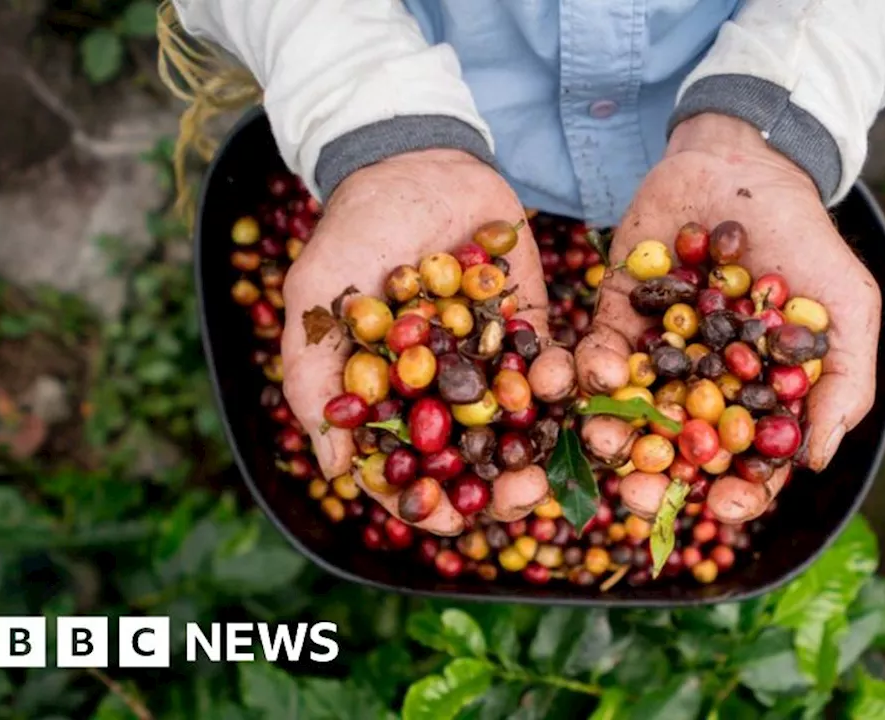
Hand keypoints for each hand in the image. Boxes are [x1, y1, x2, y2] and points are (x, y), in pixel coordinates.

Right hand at [280, 150, 563, 533]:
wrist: (412, 161)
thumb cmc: (352, 232)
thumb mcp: (317, 300)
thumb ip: (315, 379)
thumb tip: (337, 468)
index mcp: (392, 399)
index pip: (410, 469)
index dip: (429, 502)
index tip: (451, 522)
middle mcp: (444, 391)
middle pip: (474, 460)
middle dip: (499, 490)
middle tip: (523, 499)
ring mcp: (491, 361)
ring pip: (520, 426)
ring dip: (538, 452)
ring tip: (552, 469)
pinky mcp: (530, 326)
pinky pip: (552, 365)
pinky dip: (562, 383)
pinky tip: (568, 390)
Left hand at [575, 114, 880, 523]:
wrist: (747, 163)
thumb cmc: (806, 239)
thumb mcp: (848, 306)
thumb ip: (843, 382)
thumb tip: (816, 462)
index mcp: (758, 397)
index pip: (746, 465)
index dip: (736, 494)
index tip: (719, 506)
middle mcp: (705, 387)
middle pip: (678, 453)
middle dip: (656, 481)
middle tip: (638, 496)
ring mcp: (659, 353)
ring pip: (631, 412)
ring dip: (614, 434)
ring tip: (603, 439)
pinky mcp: (619, 313)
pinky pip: (600, 352)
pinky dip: (595, 368)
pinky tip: (597, 373)